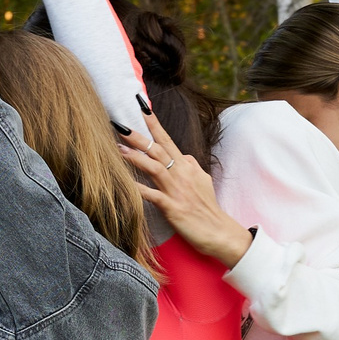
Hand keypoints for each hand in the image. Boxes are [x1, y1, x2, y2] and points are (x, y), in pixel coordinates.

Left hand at [115, 111, 252, 266]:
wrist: (220, 233)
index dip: (154, 123)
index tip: (141, 106)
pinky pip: (153, 196)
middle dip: (138, 136)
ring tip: (118, 148)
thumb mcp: (203, 181)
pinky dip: (139, 189)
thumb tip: (184, 156)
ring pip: (155, 168)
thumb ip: (192, 167)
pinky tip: (126, 184)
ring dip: (136, 157)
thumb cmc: (209, 209)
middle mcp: (181, 175)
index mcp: (186, 167)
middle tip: (120, 124)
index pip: (167, 140)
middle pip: (158, 149)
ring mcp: (177, 191)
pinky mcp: (173, 208)